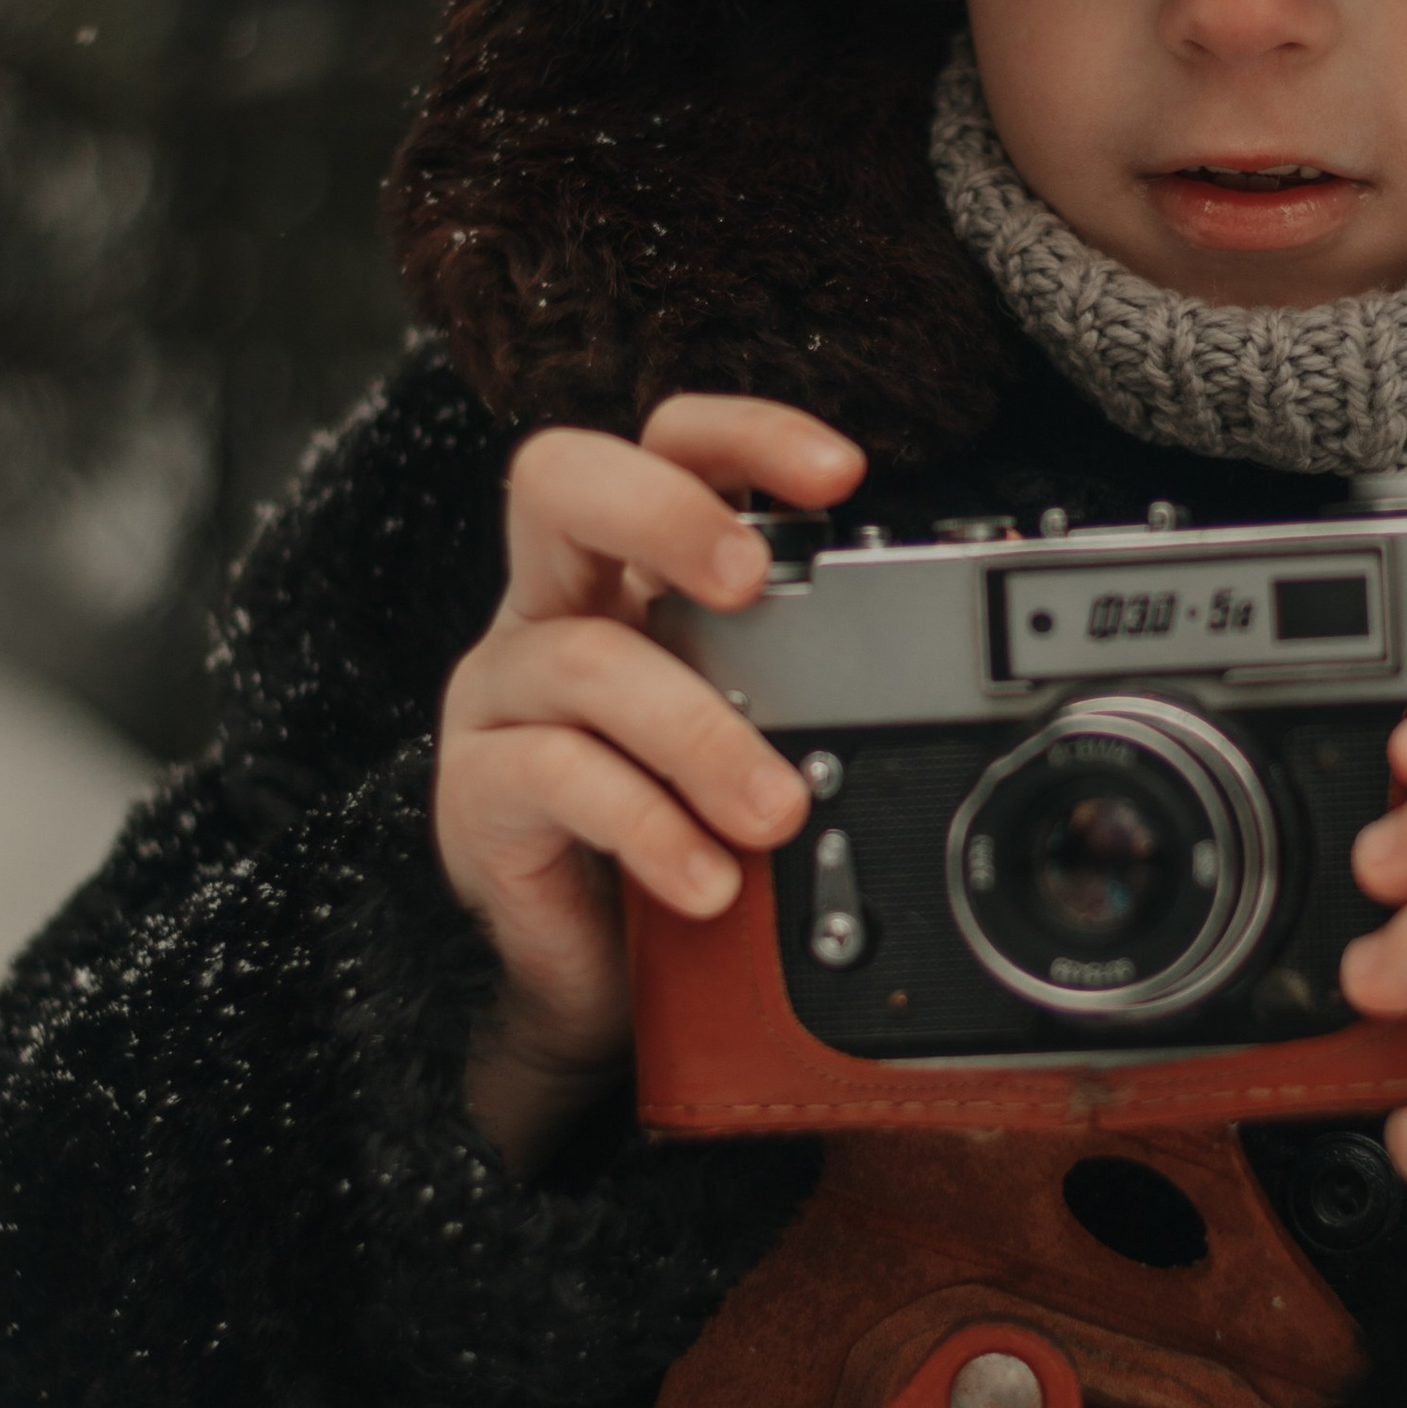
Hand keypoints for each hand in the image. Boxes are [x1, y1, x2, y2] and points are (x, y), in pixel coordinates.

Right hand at [435, 396, 865, 1169]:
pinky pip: (553, 775)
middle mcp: (556, 609)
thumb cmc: (683, 830)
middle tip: (755, 580)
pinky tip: (708, 879)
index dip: (744, 435)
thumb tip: (929, 678)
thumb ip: (811, 690)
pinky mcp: (477, 790)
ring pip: (585, 660)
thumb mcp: (760, 741)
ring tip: (777, 810)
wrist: (594, 973)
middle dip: (666, 512)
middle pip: (560, 482)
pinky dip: (647, 826)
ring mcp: (505, 695)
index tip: (842, 473)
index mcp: (632, 574)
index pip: (666, 448)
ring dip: (699, 735)